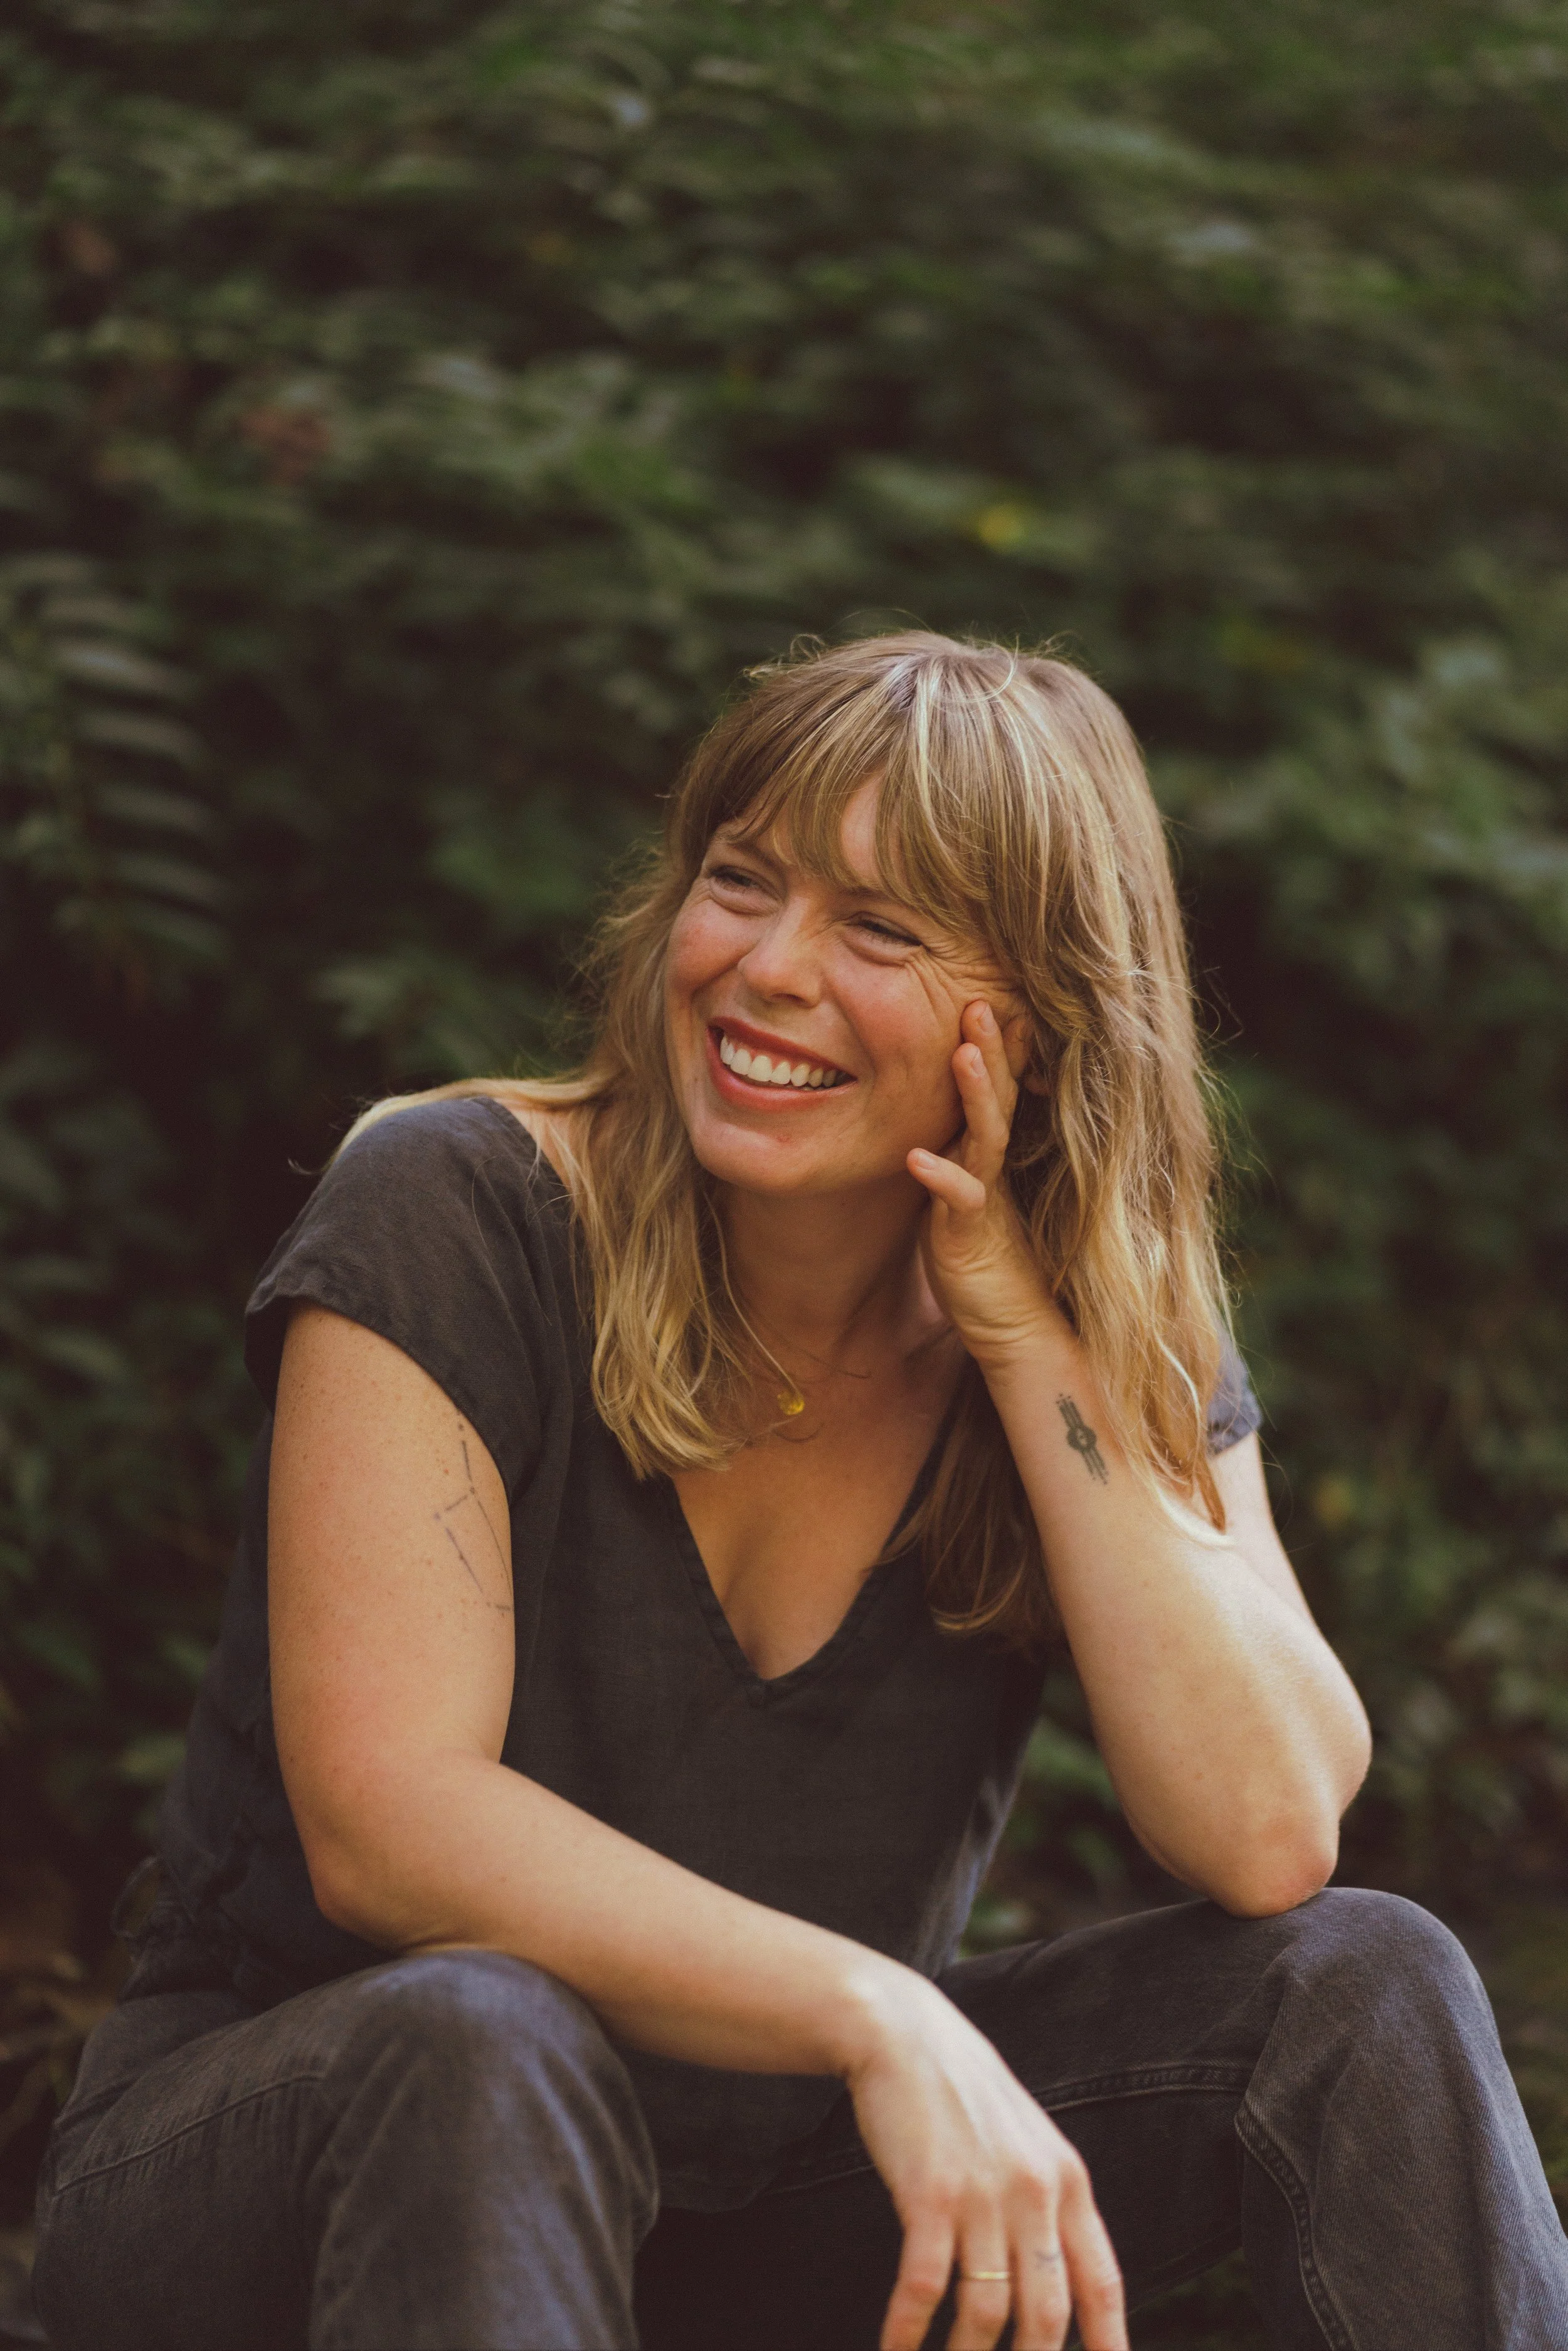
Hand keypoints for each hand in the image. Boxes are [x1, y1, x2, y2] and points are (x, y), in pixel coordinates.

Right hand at [846, 1972, 1126, 2350]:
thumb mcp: (1027, 2140)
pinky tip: (893, 2350)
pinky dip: (907, 2330)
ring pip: (987, 2313)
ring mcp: (983, 2195)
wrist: (905, 2034)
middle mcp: (1035, 2192)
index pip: (1101, 2282)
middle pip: (1047, 2315)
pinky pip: (924, 2286)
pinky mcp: (930, 2195)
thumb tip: (1057, 2276)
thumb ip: (1047, 2202)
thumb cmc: (963, 2092)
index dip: (1110, 2343)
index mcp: (1067, 2180)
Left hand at [907, 1000, 1062, 1371]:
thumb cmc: (980, 1260)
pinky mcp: (972, 1235)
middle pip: (999, 1098)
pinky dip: (941, 1178)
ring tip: (963, 1054)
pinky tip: (917, 1158)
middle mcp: (992, 1168)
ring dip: (978, 1094)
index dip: (995, 1046)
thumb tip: (929, 1121)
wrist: (1009, 1325)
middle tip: (978, 1000)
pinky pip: (960, 1201)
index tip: (985, 994)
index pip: (997, 1090)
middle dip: (991, 1048)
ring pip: (987, 1137)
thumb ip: (954, 1157)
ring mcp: (986, 1199)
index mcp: (988, 1155)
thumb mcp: (960, 1197)